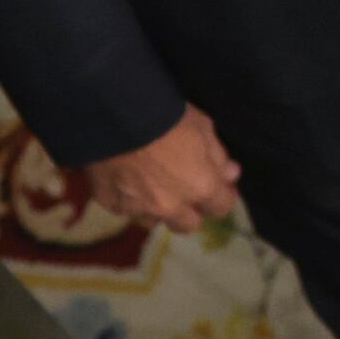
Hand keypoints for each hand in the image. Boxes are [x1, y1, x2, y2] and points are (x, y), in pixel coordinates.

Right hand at [86, 104, 242, 230]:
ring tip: (150, 185)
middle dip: (190, 210)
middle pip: (188, 224)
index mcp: (199, 188)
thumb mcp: (202, 126)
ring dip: (158, 209)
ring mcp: (138, 209)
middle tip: (183, 188)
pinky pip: (125, 210)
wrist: (114, 114)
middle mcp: (171, 207)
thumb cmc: (166, 115)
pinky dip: (128, 199)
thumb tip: (229, 174)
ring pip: (154, 221)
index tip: (219, 187)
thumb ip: (217, 156)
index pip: (221, 207)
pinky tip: (124, 179)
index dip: (222, 196)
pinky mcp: (110, 205)